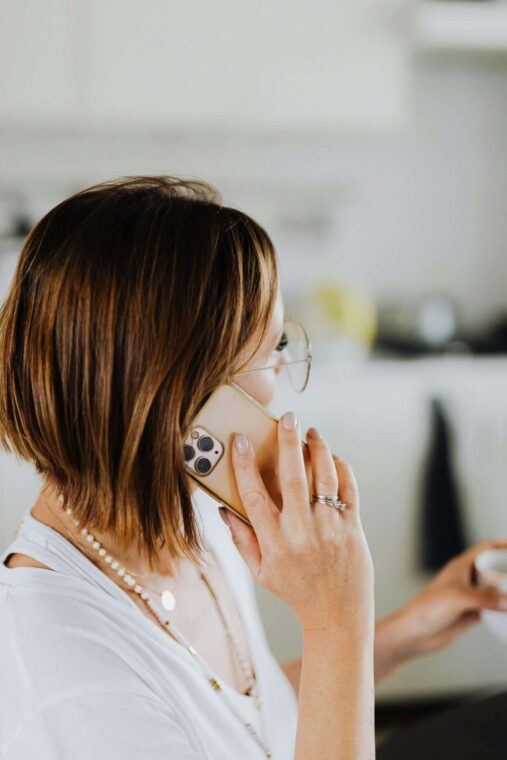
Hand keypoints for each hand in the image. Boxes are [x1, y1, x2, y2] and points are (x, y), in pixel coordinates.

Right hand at [220, 414, 373, 635]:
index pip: (253, 495)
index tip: (240, 439)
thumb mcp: (260, 572)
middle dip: (289, 442)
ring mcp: (330, 528)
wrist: (337, 615)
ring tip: (312, 432)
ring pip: (325, 477)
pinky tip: (334, 457)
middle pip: (294, 477)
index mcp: (274, 541)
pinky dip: (342, 468)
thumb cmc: (295, 590)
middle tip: (287, 417)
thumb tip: (225, 509)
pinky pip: (349, 489)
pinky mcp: (353, 527)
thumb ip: (242, 540)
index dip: (243, 464)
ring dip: (319, 449)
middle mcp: (301, 531)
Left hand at [384, 538, 506, 661]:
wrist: (415, 633)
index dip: (503, 544)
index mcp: (461, 566)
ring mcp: (470, 596)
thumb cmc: (427, 609)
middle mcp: (466, 579)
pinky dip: (504, 609)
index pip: (486, 548)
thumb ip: (484, 598)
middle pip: (494, 568)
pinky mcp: (471, 613)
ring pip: (495, 589)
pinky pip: (493, 608)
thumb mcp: (458, 598)